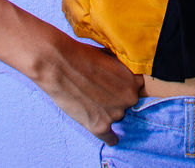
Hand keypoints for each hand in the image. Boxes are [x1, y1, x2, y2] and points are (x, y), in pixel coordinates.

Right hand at [27, 26, 144, 145]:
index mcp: (134, 81)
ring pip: (115, 116)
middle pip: (125, 103)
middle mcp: (129, 99)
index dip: (122, 85)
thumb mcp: (111, 57)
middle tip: (98, 91)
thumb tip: (123, 75)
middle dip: (115, 98)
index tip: (114, 85)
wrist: (59, 65)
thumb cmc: (83, 56)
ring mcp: (115, 114)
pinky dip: (110, 137)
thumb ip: (121, 71)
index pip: (135, 88)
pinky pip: (110, 138)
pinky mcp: (99, 126)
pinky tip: (112, 138)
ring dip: (106, 112)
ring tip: (89, 100)